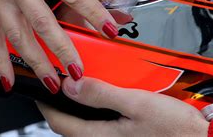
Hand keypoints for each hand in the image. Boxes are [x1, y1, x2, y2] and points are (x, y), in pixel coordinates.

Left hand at [37, 77, 208, 136]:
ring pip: (87, 122)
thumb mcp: (136, 103)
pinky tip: (109, 93)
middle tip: (60, 80)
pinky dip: (99, 107)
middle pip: (70, 122)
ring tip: (82, 82)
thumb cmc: (174, 128)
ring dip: (81, 103)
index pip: (58, 121)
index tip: (38, 86)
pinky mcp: (126, 135)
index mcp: (99, 136)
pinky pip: (103, 121)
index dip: (45, 102)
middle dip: (62, 101)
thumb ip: (101, 94)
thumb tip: (71, 84)